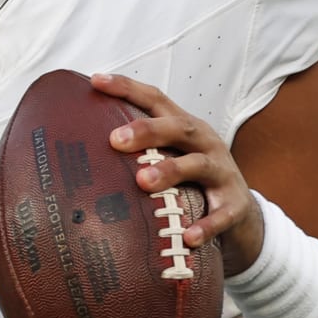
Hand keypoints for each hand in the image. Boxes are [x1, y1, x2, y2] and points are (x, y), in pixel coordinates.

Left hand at [90, 73, 263, 276]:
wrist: (242, 217)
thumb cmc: (191, 183)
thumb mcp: (169, 159)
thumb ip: (135, 154)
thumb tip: (75, 155)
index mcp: (183, 128)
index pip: (155, 100)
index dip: (127, 88)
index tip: (95, 80)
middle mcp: (204, 144)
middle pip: (178, 127)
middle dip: (147, 130)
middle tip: (115, 140)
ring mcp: (223, 173)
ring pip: (199, 165)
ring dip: (171, 171)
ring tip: (143, 182)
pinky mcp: (236, 205)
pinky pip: (222, 215)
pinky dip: (206, 225)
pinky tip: (187, 237)